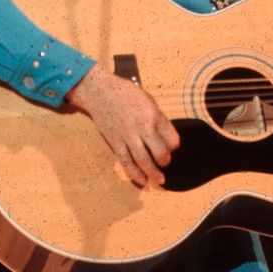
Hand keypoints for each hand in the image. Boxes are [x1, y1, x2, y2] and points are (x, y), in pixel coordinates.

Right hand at [65, 62, 178, 185]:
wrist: (99, 91)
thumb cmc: (124, 93)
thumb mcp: (148, 100)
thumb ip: (157, 118)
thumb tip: (164, 137)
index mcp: (154, 115)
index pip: (172, 139)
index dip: (174, 146)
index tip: (171, 147)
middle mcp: (143, 127)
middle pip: (160, 153)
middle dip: (165, 161)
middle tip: (164, 163)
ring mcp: (128, 136)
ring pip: (143, 161)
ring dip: (153, 173)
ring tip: (159, 180)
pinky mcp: (115, 142)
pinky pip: (126, 161)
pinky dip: (134, 173)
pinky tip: (141, 180)